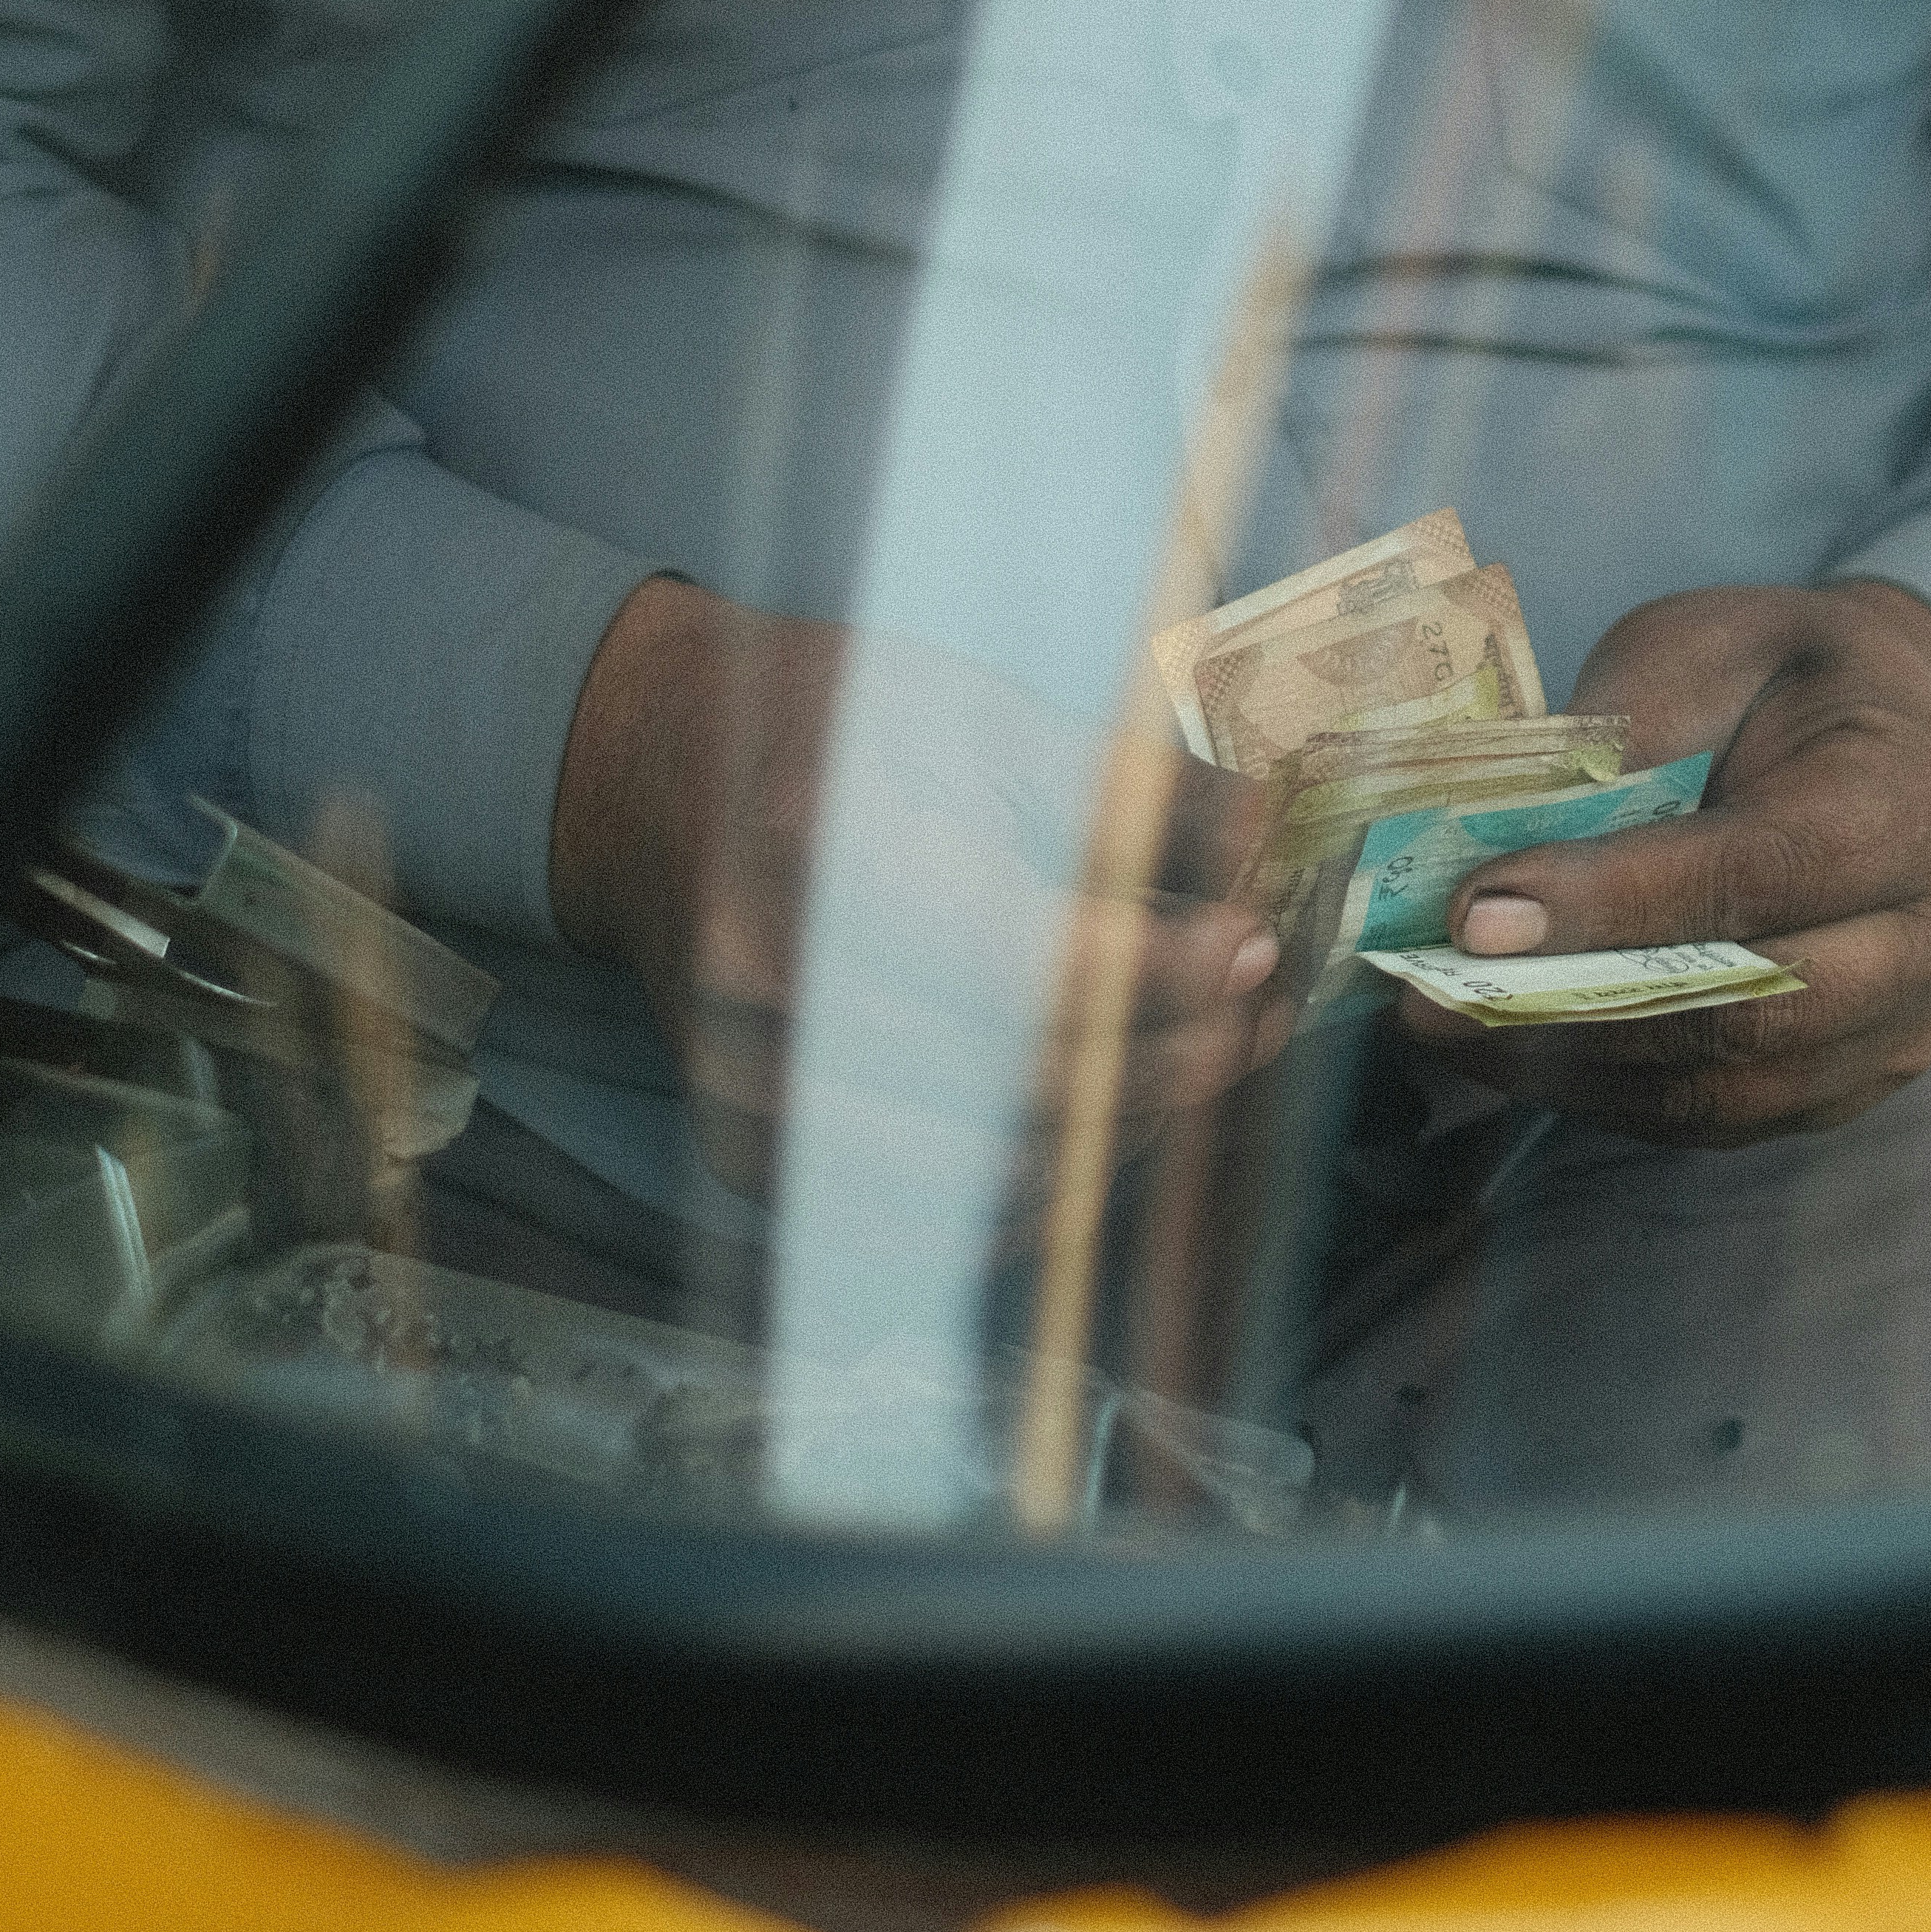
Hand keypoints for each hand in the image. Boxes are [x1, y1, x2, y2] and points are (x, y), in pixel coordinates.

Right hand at [550, 579, 1283, 1193]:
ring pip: (987, 1171)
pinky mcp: (744, 1154)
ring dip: (1127, 1133)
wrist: (655, 780)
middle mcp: (763, 976)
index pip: (1024, 958)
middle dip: (1175, 1057)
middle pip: (1017, 1078)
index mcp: (819, 837)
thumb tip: (1275, 856)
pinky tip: (1107, 1122)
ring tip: (1204, 1062)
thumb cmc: (835, 728)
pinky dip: (1042, 1189)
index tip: (1255, 945)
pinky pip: (927, 1221)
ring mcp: (744, 1082)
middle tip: (1260, 1016)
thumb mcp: (985, 710)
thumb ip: (1137, 791)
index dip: (1164, 971)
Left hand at [1398, 577, 1930, 1144]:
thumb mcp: (1709, 647)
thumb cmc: (1785, 680)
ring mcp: (1908, 1026)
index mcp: (1916, 803)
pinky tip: (1519, 1056)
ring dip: (1577, 1070)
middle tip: (1430, 995)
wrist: (1901, 733)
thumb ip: (1632, 732)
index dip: (1613, 904)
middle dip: (1575, 1009)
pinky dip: (1614, 1096)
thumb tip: (1515, 845)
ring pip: (1731, 1087)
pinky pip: (1728, 1118)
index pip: (1755, 875)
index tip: (1479, 913)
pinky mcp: (1857, 1082)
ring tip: (1451, 1029)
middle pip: (1751, 1007)